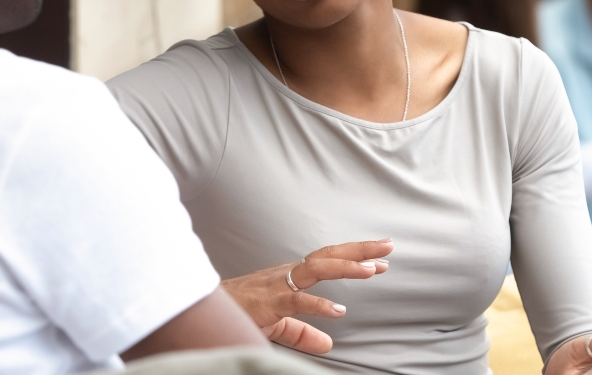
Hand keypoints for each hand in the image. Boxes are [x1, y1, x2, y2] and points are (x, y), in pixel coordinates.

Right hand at [220, 239, 394, 354]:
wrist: (203, 309)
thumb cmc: (241, 312)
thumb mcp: (279, 326)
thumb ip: (303, 332)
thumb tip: (329, 343)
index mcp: (291, 276)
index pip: (328, 260)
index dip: (353, 257)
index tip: (380, 258)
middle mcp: (287, 274)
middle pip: (328, 256)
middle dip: (359, 250)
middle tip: (388, 247)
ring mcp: (278, 285)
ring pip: (317, 269)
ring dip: (346, 268)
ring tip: (372, 270)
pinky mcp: (269, 302)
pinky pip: (297, 300)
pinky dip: (319, 304)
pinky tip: (338, 309)